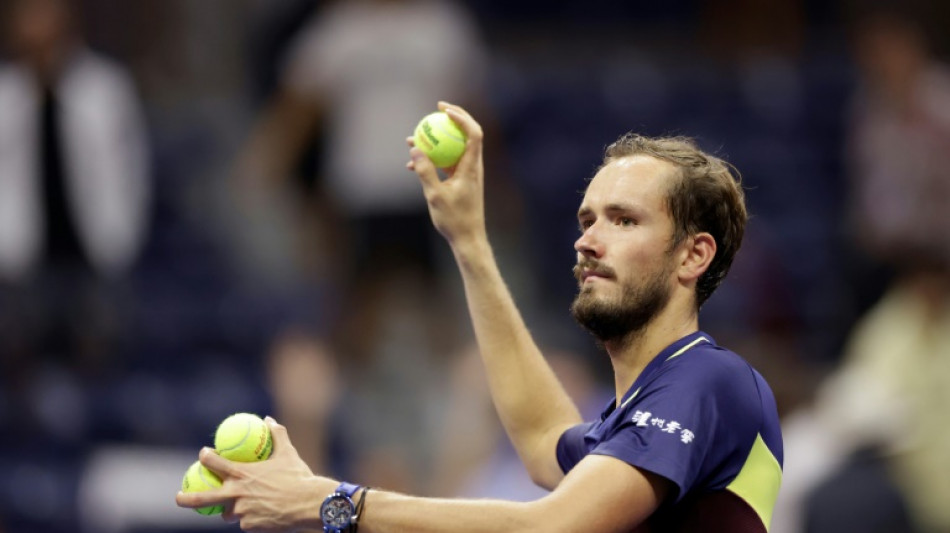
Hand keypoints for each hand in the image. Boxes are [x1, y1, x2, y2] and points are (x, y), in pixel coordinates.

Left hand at [176, 417, 332, 531]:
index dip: (206, 457)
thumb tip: (269, 420)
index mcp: (242, 474)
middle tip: (177, 496)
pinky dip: (250, 518)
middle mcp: (237, 494)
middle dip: (186, 498)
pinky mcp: (250, 526)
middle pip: (203, 497)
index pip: (215, 463)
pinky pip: (246, 522)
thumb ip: (277, 435)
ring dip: (229, 510)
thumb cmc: (298, 476)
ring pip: (228, 513)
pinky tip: (262, 515)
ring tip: (235, 508)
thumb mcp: (288, 453)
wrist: (309, 504)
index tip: (202, 454)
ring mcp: (242, 512)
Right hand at [407, 101, 486, 248]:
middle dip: (452, 119)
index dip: (461, 117)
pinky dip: (433, 160)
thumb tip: (415, 149)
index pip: (473, 133)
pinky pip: (446, 163)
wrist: (468, 238)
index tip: (444, 110)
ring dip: (437, 140)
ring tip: (414, 137)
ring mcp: (467, 173)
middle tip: (437, 109)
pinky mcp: (460, 181)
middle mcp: (473, 166)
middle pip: (466, 134)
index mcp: (472, 167)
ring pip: (453, 148)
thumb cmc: (455, 219)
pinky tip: (413, 164)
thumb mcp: (435, 195)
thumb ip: (425, 171)